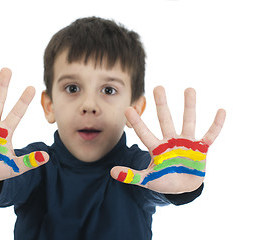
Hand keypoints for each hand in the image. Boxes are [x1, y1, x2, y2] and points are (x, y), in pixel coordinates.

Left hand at [111, 86, 225, 193]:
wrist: (183, 187)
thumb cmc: (164, 181)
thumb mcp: (148, 180)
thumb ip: (132, 176)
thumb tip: (112, 172)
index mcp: (156, 148)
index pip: (144, 133)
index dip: (137, 122)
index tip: (127, 108)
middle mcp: (170, 141)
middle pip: (165, 120)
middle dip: (162, 104)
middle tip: (157, 87)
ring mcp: (186, 143)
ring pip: (188, 121)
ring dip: (189, 106)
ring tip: (189, 89)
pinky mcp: (201, 148)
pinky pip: (210, 135)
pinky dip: (216, 125)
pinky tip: (221, 111)